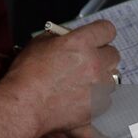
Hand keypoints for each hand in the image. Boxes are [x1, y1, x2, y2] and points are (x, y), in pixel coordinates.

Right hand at [2, 20, 119, 137]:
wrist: (24, 106)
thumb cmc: (26, 76)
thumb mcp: (39, 43)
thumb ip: (59, 37)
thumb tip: (66, 37)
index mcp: (80, 43)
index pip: (107, 30)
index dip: (101, 33)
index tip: (98, 37)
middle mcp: (94, 63)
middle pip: (113, 54)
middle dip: (102, 56)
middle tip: (88, 61)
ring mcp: (98, 86)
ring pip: (112, 78)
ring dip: (101, 78)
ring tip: (83, 83)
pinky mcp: (96, 107)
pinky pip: (106, 99)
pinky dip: (97, 99)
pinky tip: (82, 99)